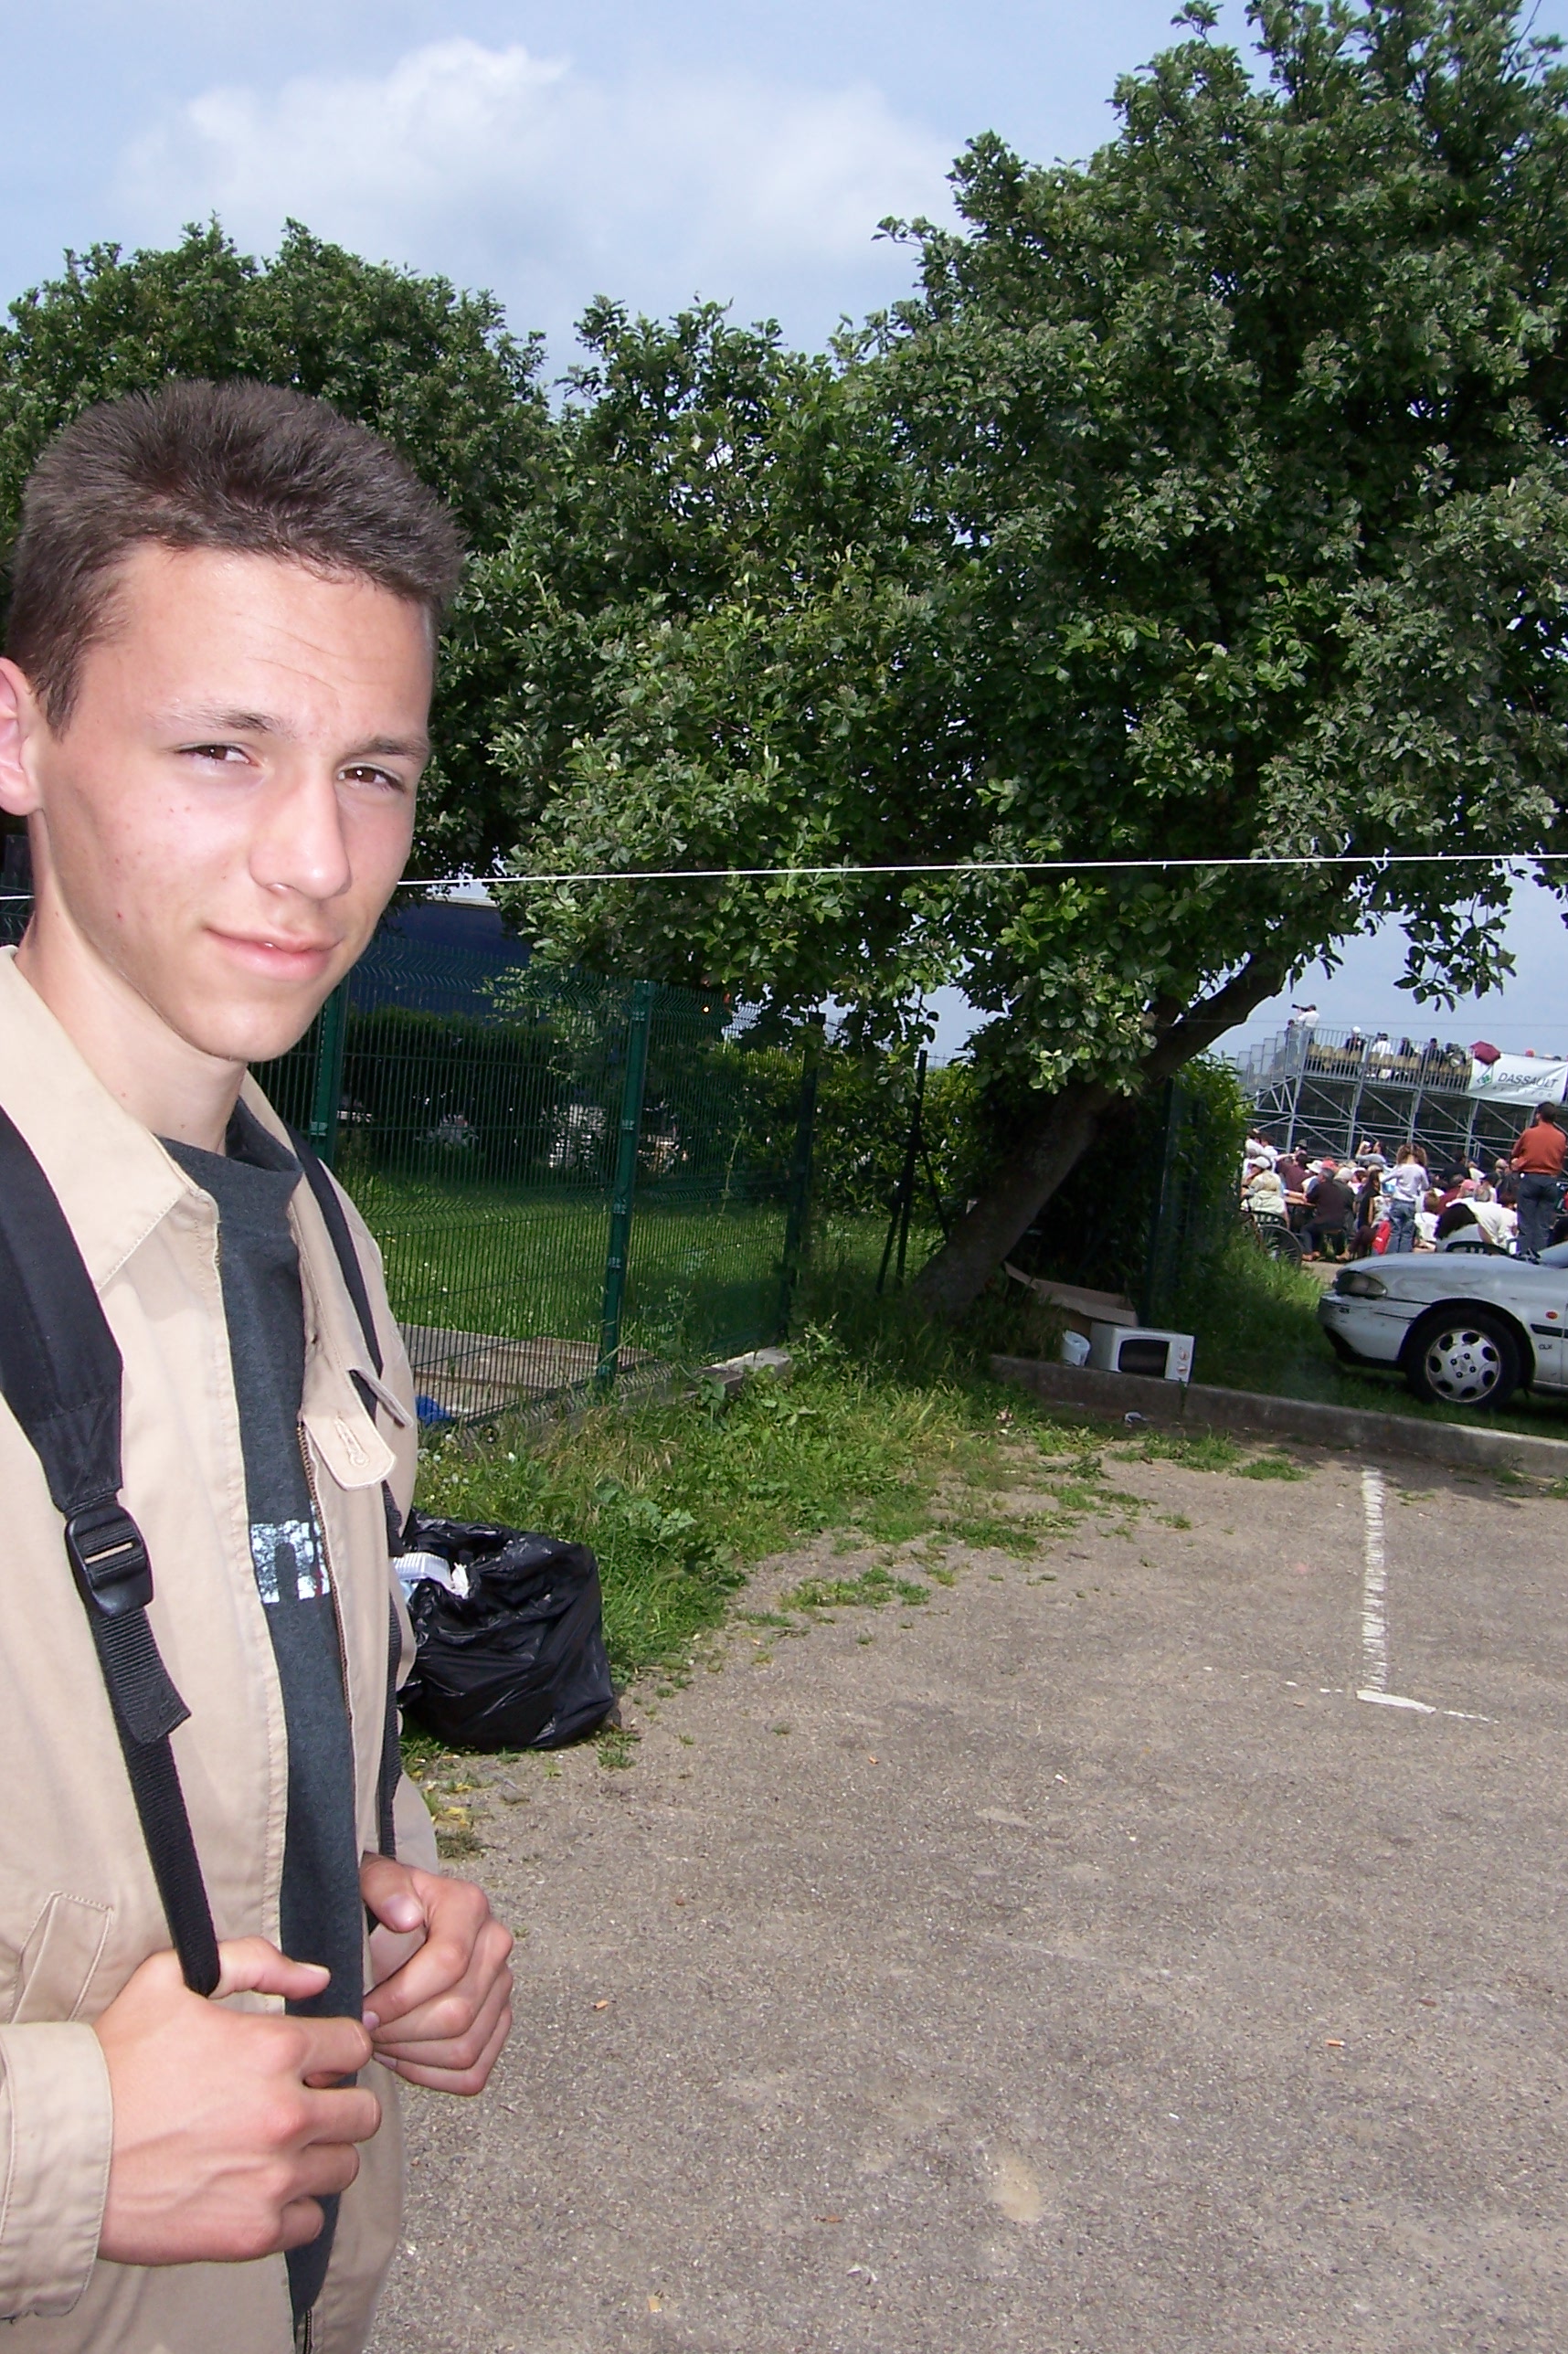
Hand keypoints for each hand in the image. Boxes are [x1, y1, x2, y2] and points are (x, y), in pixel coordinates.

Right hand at [93, 1939, 379, 2266]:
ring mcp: (273, 2178)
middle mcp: (286, 2114)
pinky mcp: (253, 2232)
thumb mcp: (172, 1978)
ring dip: (320, 2156)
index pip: (357, 2045)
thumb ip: (253, 1961)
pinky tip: (259, 2189)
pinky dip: (293, 2208)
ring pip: (344, 2168)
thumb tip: (314, 1977)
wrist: (66, 2151)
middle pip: (364, 2112)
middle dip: (338, 2103)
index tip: (313, 2062)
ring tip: (279, 2149)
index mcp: (275, 2049)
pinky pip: (311, 2223)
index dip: (336, 2050)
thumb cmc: (116, 2063)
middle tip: (302, 2106)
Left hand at [360, 1856, 513, 2094]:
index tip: (363, 2009)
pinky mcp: (498, 2022)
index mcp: (469, 1906)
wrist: (404, 1916)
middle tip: (365, 2031)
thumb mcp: (374, 1880)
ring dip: (414, 2056)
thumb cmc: (383, 1902)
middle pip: (458, 2012)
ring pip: (466, 2047)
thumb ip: (384, 1887)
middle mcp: (496, 1944)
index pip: (449, 1962)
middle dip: (402, 2031)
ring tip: (380, 2042)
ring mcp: (502, 1987)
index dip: (400, 1997)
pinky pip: (473, 2071)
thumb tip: (405, 1918)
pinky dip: (432, 2076)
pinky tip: (401, 2056)